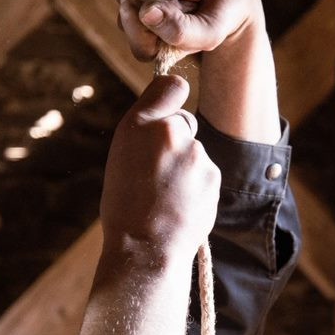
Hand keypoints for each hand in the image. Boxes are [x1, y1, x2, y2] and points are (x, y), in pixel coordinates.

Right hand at [99, 75, 220, 266]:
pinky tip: (181, 205)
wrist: (145, 247)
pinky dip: (197, 187)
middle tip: (157, 173)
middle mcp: (169, 132)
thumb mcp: (121, 158)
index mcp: (138, 125)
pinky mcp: (213, 175)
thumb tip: (168, 122)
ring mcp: (195, 153)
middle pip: (184, 124)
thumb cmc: (126, 206)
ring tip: (166, 196)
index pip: (170, 86)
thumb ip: (145, 133)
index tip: (170, 109)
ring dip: (186, 169)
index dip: (171, 98)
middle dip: (177, 141)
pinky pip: (206, 174)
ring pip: (195, 153)